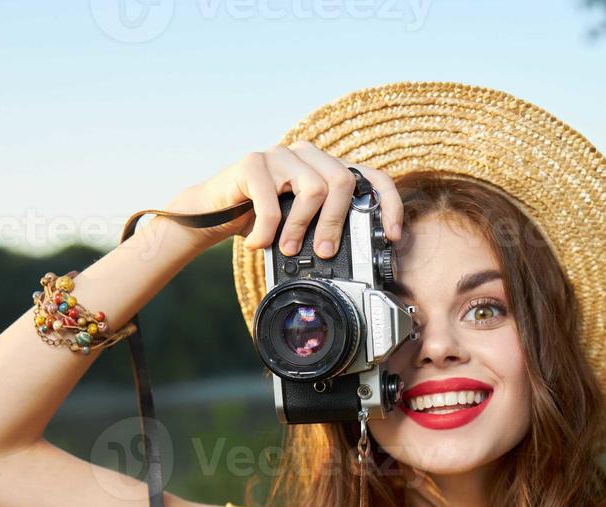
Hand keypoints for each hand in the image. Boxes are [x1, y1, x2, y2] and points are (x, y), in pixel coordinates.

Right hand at [171, 141, 404, 257]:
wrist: (214, 213)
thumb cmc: (262, 219)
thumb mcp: (302, 224)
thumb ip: (328, 227)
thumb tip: (359, 254)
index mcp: (326, 167)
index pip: (372, 175)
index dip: (389, 204)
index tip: (392, 235)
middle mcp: (307, 154)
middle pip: (343, 180)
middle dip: (336, 224)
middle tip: (324, 253)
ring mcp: (280, 154)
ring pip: (312, 188)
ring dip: (300, 228)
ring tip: (285, 248)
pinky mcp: (253, 162)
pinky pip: (272, 201)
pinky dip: (267, 231)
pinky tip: (258, 244)